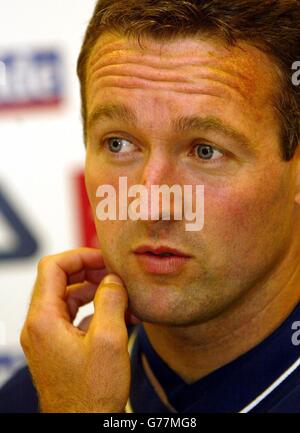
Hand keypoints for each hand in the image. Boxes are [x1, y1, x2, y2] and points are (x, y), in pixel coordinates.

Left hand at [20, 248, 130, 412]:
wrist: (83, 426)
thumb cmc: (91, 395)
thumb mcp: (109, 341)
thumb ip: (110, 301)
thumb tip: (112, 279)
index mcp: (44, 320)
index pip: (53, 267)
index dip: (79, 256)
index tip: (103, 258)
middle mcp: (39, 326)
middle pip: (60, 281)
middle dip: (90, 272)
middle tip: (115, 274)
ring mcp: (47, 338)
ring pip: (68, 299)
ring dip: (94, 292)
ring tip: (121, 294)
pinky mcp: (58, 347)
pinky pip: (73, 317)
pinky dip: (93, 310)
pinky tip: (116, 315)